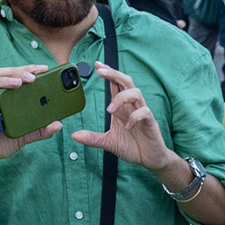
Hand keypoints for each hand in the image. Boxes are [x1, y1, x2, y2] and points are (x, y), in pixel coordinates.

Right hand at [0, 65, 61, 177]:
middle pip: (1, 74)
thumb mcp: (25, 136)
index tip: (43, 69)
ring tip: (19, 82)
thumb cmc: (0, 142)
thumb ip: (40, 131)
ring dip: (5, 80)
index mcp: (5, 98)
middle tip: (34, 76)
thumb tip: (58, 124)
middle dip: (18, 71)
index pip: (14, 76)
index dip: (27, 69)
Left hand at [72, 64, 185, 183]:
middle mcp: (131, 106)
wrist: (150, 159)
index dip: (108, 73)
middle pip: (126, 81)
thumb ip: (92, 138)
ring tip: (110, 110)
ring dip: (121, 98)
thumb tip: (74, 135)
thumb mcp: (108, 143)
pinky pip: (144, 112)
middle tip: (101, 72)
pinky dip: (135, 117)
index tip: (96, 65)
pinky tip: (128, 126)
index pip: (115, 84)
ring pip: (136, 92)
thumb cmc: (132, 147)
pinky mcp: (151, 122)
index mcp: (121, 107)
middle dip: (114, 74)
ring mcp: (142, 113)